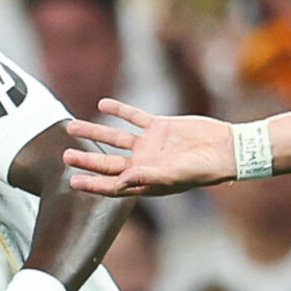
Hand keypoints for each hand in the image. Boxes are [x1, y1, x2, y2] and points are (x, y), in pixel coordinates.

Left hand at [63, 98, 240, 195]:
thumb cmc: (203, 170)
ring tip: (72, 126)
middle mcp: (144, 164)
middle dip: (86, 159)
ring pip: (115, 138)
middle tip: (65, 156)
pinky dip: (120, 110)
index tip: (73, 182)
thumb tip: (118, 182)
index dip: (92, 184)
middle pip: (108, 162)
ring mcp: (151, 145)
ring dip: (94, 132)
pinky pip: (134, 117)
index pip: (112, 185)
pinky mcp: (160, 127)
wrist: (226, 149)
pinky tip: (102, 104)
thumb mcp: (172, 176)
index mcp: (146, 181)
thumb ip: (144, 178)